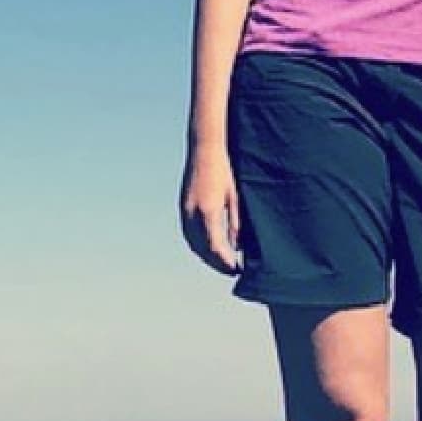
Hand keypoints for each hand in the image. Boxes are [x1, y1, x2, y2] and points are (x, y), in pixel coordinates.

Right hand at [179, 146, 242, 274]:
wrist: (204, 150)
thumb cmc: (224, 170)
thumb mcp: (235, 197)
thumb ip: (236, 223)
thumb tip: (238, 247)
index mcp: (209, 211)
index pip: (216, 247)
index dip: (226, 262)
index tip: (237, 269)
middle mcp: (193, 214)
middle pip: (203, 249)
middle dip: (217, 263)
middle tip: (231, 270)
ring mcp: (185, 210)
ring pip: (193, 244)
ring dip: (206, 256)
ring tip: (221, 263)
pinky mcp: (183, 207)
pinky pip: (188, 234)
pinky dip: (198, 245)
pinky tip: (208, 248)